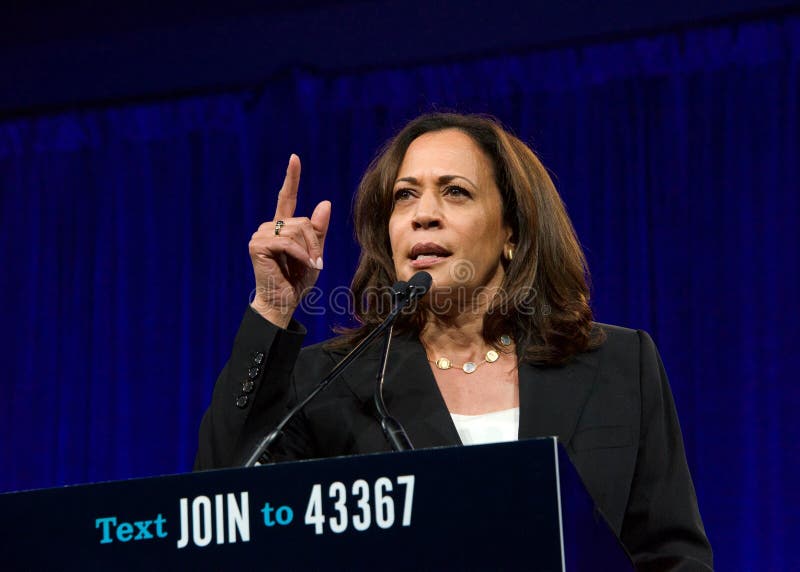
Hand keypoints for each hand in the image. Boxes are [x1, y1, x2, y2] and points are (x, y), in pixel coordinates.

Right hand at [249, 154, 330, 327]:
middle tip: (316, 262)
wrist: (283, 302)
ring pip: (296, 230)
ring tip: (310, 266)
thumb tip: (325, 202)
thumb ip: (318, 230)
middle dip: (314, 241)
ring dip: (309, 250)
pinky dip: (300, 254)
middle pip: (301, 221)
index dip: (292, 178)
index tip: (295, 158)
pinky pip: (287, 242)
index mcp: (281, 227)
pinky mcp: (257, 246)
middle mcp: (268, 228)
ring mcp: (260, 236)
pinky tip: (304, 265)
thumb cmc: (298, 281)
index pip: (286, 197)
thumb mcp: (315, 253)